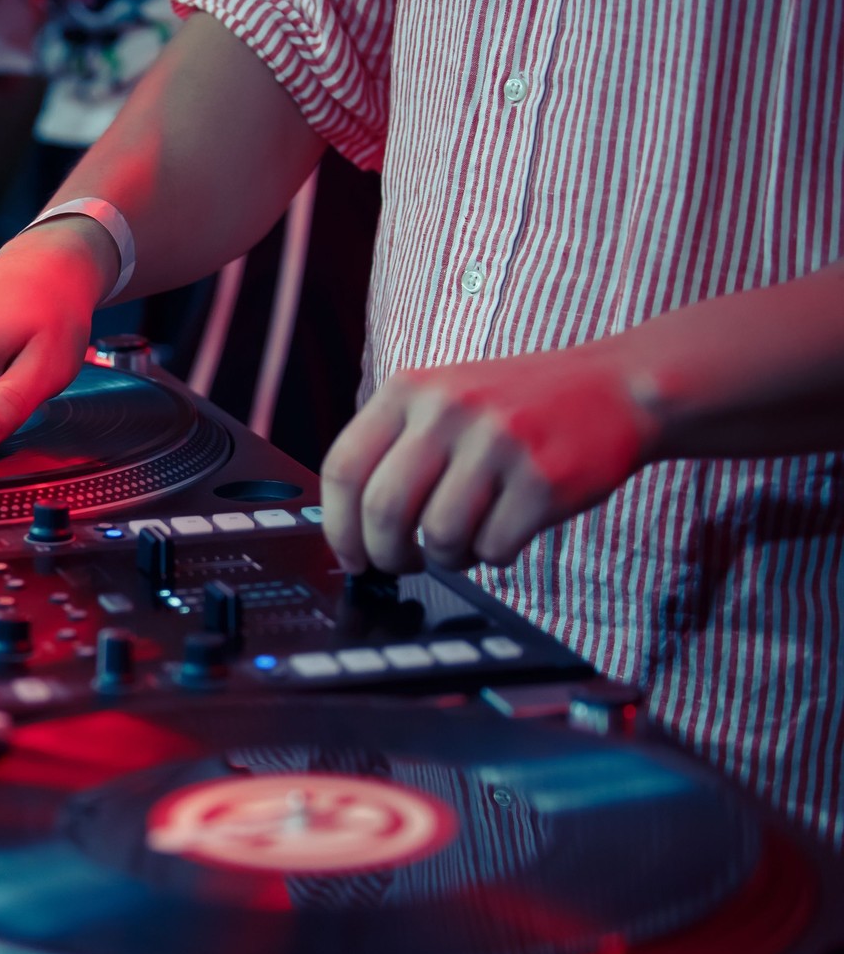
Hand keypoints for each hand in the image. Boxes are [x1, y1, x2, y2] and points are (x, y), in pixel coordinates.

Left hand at [319, 345, 658, 573]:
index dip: (339, 528)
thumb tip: (347, 529)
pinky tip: (506, 531)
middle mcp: (449, 410)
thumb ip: (393, 449)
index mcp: (410, 390)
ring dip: (447, 557)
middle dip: (386, 555)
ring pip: (438, 536)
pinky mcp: (543, 479)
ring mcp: (498, 442)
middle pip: (383, 510)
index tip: (351, 557)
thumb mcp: (442, 401)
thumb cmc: (518, 407)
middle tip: (400, 563)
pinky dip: (493, 556)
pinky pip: (493, 549)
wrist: (615, 389)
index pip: (343, 468)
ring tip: (466, 540)